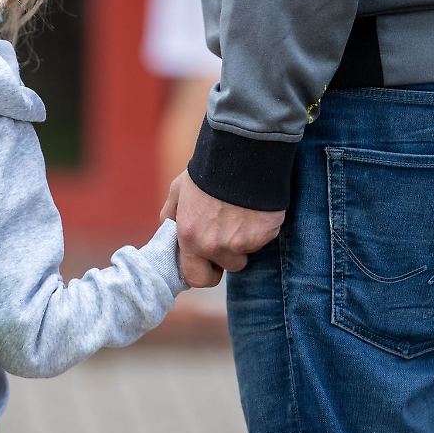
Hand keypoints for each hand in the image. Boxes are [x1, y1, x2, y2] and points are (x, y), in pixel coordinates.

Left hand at [160, 171, 285, 287]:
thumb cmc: (207, 171)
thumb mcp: (179, 190)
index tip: (211, 261)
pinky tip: (256, 209)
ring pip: (247, 253)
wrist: (240, 154)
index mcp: (190, 237)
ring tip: (243, 214)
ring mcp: (241, 242)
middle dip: (229, 257)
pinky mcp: (264, 235)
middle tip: (231, 235)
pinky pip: (264, 240)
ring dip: (246, 241)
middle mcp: (214, 245)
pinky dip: (262, 228)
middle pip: (228, 268)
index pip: (196, 278)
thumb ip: (172, 214)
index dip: (205, 271)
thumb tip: (169, 230)